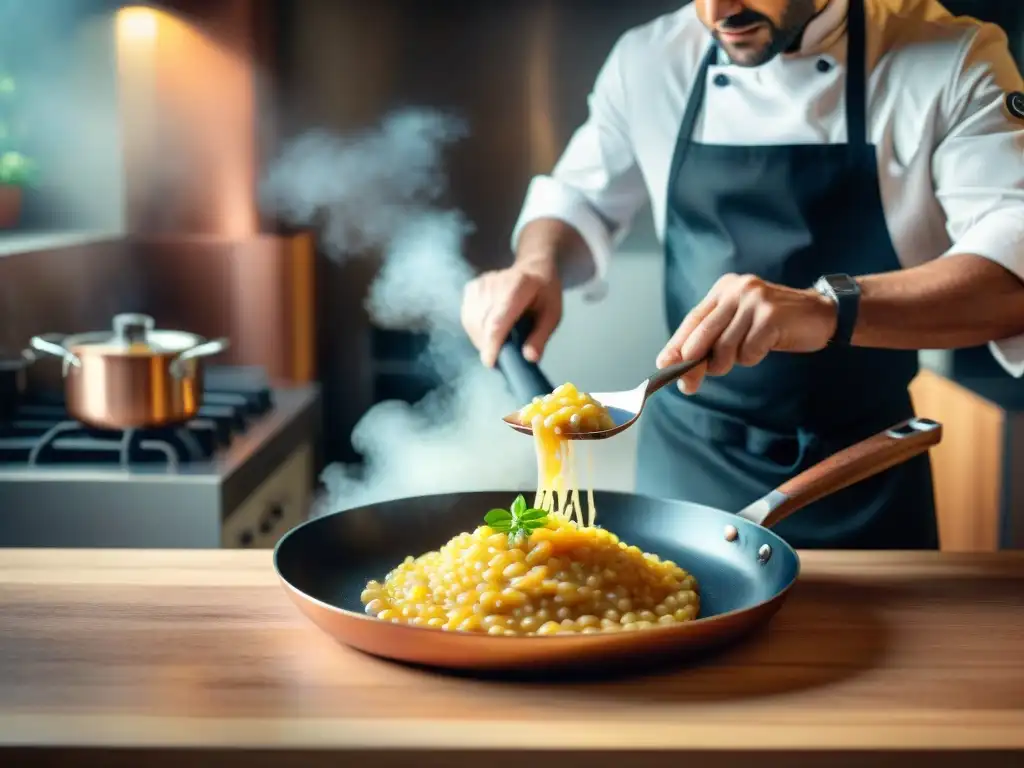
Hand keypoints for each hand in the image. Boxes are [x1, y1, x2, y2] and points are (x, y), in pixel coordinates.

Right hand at [460, 257, 562, 367]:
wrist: (533, 268)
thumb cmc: (544, 293)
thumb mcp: (552, 314)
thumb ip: (541, 336)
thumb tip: (529, 358)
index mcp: (518, 287)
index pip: (498, 320)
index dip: (492, 343)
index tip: (490, 363)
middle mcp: (494, 283)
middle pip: (482, 323)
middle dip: (488, 346)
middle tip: (501, 358)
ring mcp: (480, 284)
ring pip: (471, 322)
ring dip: (480, 340)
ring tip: (495, 345)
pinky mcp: (471, 288)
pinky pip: (467, 317)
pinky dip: (475, 331)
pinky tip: (488, 333)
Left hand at [656, 273, 836, 393]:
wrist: (822, 314)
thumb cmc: (775, 324)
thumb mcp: (740, 324)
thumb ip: (713, 338)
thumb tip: (680, 364)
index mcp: (724, 289)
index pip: (693, 320)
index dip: (676, 345)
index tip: (663, 365)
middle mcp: (736, 290)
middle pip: (703, 334)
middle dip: (693, 364)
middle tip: (689, 385)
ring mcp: (754, 300)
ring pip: (725, 347)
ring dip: (729, 362)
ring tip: (745, 355)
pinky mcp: (771, 315)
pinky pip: (749, 351)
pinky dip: (752, 357)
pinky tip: (764, 347)